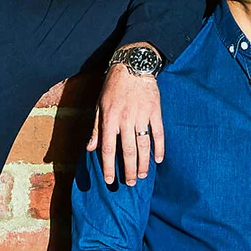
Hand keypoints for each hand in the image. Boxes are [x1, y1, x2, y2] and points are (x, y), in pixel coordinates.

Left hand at [87, 55, 163, 186]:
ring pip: (143, 145)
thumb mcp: (99, 106)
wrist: (133, 66)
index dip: (108, 166)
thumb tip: (90, 148)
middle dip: (128, 170)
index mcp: (110, 119)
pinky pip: (159, 133)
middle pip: (128, 151)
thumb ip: (96, 129)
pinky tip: (158, 159)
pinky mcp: (155, 111)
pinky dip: (160, 147)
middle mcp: (125, 119)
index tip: (109, 180)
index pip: (108, 148)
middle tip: (129, 183)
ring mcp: (142, 116)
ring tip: (142, 176)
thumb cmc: (113, 87)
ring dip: (143, 163)